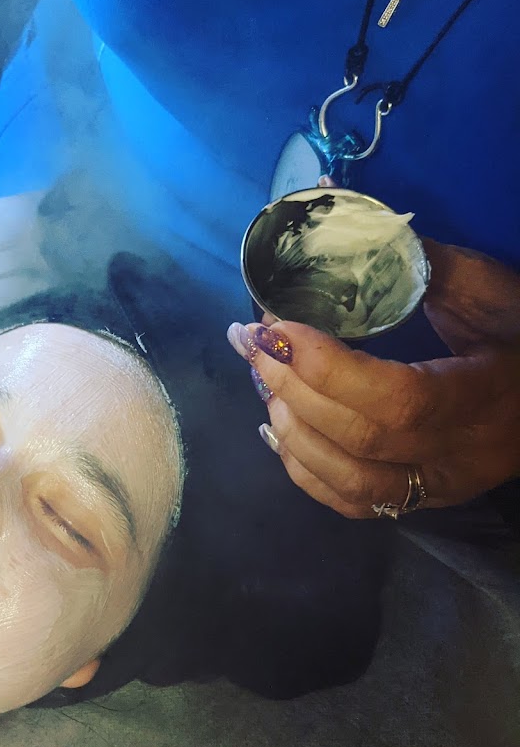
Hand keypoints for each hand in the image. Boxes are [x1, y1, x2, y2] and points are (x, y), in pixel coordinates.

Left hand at [226, 238, 519, 517]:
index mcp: (487, 397)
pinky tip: (278, 426)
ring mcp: (439, 486)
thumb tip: (355, 243)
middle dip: (292, 388)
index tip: (278, 327)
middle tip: (251, 342)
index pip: (398, 399)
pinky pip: (351, 502)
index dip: (328, 368)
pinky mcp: (420, 501)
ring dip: (292, 430)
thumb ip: (430, 270)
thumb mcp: (496, 293)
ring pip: (350, 483)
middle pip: (362, 439)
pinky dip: (303, 467)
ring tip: (262, 378)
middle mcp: (461, 455)